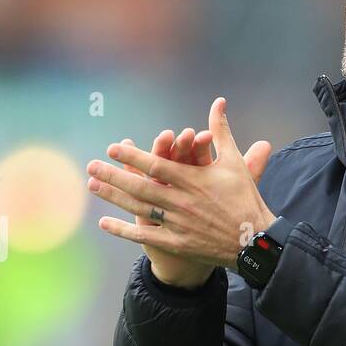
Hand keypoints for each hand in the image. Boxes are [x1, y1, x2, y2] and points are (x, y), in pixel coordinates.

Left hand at [87, 97, 275, 286]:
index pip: (157, 165)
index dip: (133, 156)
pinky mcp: (178, 243)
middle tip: (91, 167)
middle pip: (140, 186)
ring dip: (113, 197)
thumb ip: (222, 131)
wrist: (254, 240)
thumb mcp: (235, 162)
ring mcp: (178, 224)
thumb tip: (219, 102)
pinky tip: (104, 223)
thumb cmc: (245, 198)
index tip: (113, 148)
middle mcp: (182, 201)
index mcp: (194, 180)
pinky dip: (124, 230)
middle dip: (113, 176)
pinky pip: (145, 236)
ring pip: (139, 209)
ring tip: (92, 186)